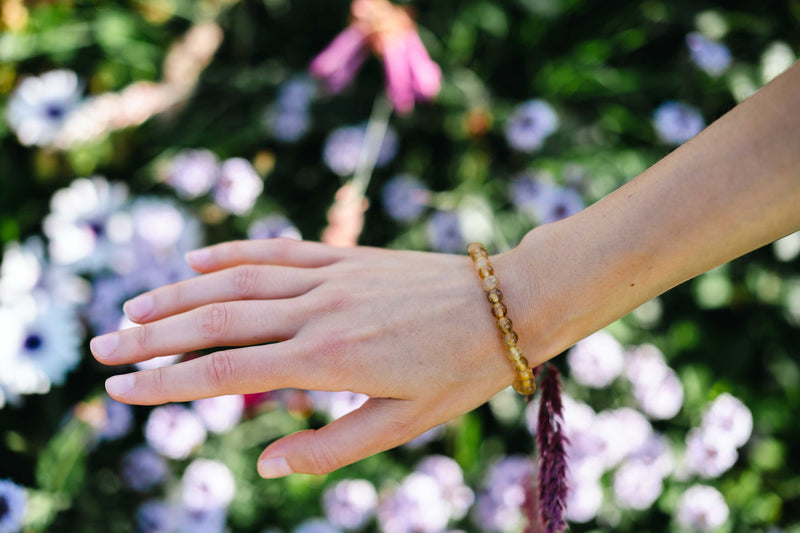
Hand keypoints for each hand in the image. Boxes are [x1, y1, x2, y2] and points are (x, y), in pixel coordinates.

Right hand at [90, 238, 532, 477]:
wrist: (507, 305)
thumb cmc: (461, 371)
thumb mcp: (403, 424)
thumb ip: (331, 447)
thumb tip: (268, 464)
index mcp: (326, 362)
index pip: (223, 373)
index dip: (164, 383)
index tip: (120, 390)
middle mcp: (316, 313)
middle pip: (214, 323)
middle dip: (151, 338)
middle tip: (101, 348)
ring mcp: (328, 278)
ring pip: (235, 282)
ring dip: (178, 294)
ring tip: (133, 307)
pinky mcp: (345, 256)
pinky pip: (277, 250)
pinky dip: (232, 253)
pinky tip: (198, 259)